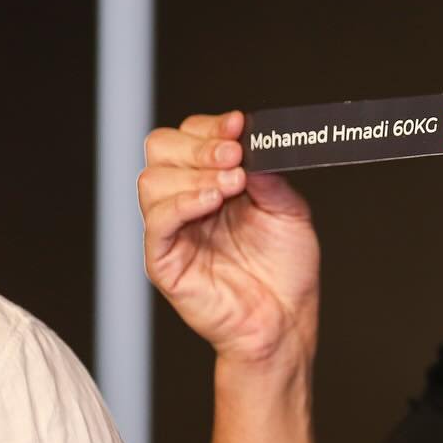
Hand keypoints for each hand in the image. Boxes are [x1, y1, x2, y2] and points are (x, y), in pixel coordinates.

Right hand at [139, 110, 320, 368]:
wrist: (286, 319)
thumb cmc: (285, 269)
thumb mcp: (289, 211)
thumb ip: (270, 177)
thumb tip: (253, 146)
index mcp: (212, 181)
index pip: (191, 137)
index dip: (211, 126)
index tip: (238, 124)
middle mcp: (187, 200)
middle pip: (161, 149)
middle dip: (199, 145)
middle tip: (233, 155)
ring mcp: (173, 230)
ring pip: (153, 181)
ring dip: (194, 174)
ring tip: (232, 184)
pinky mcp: (165, 261)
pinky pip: (157, 224)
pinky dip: (182, 204)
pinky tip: (212, 201)